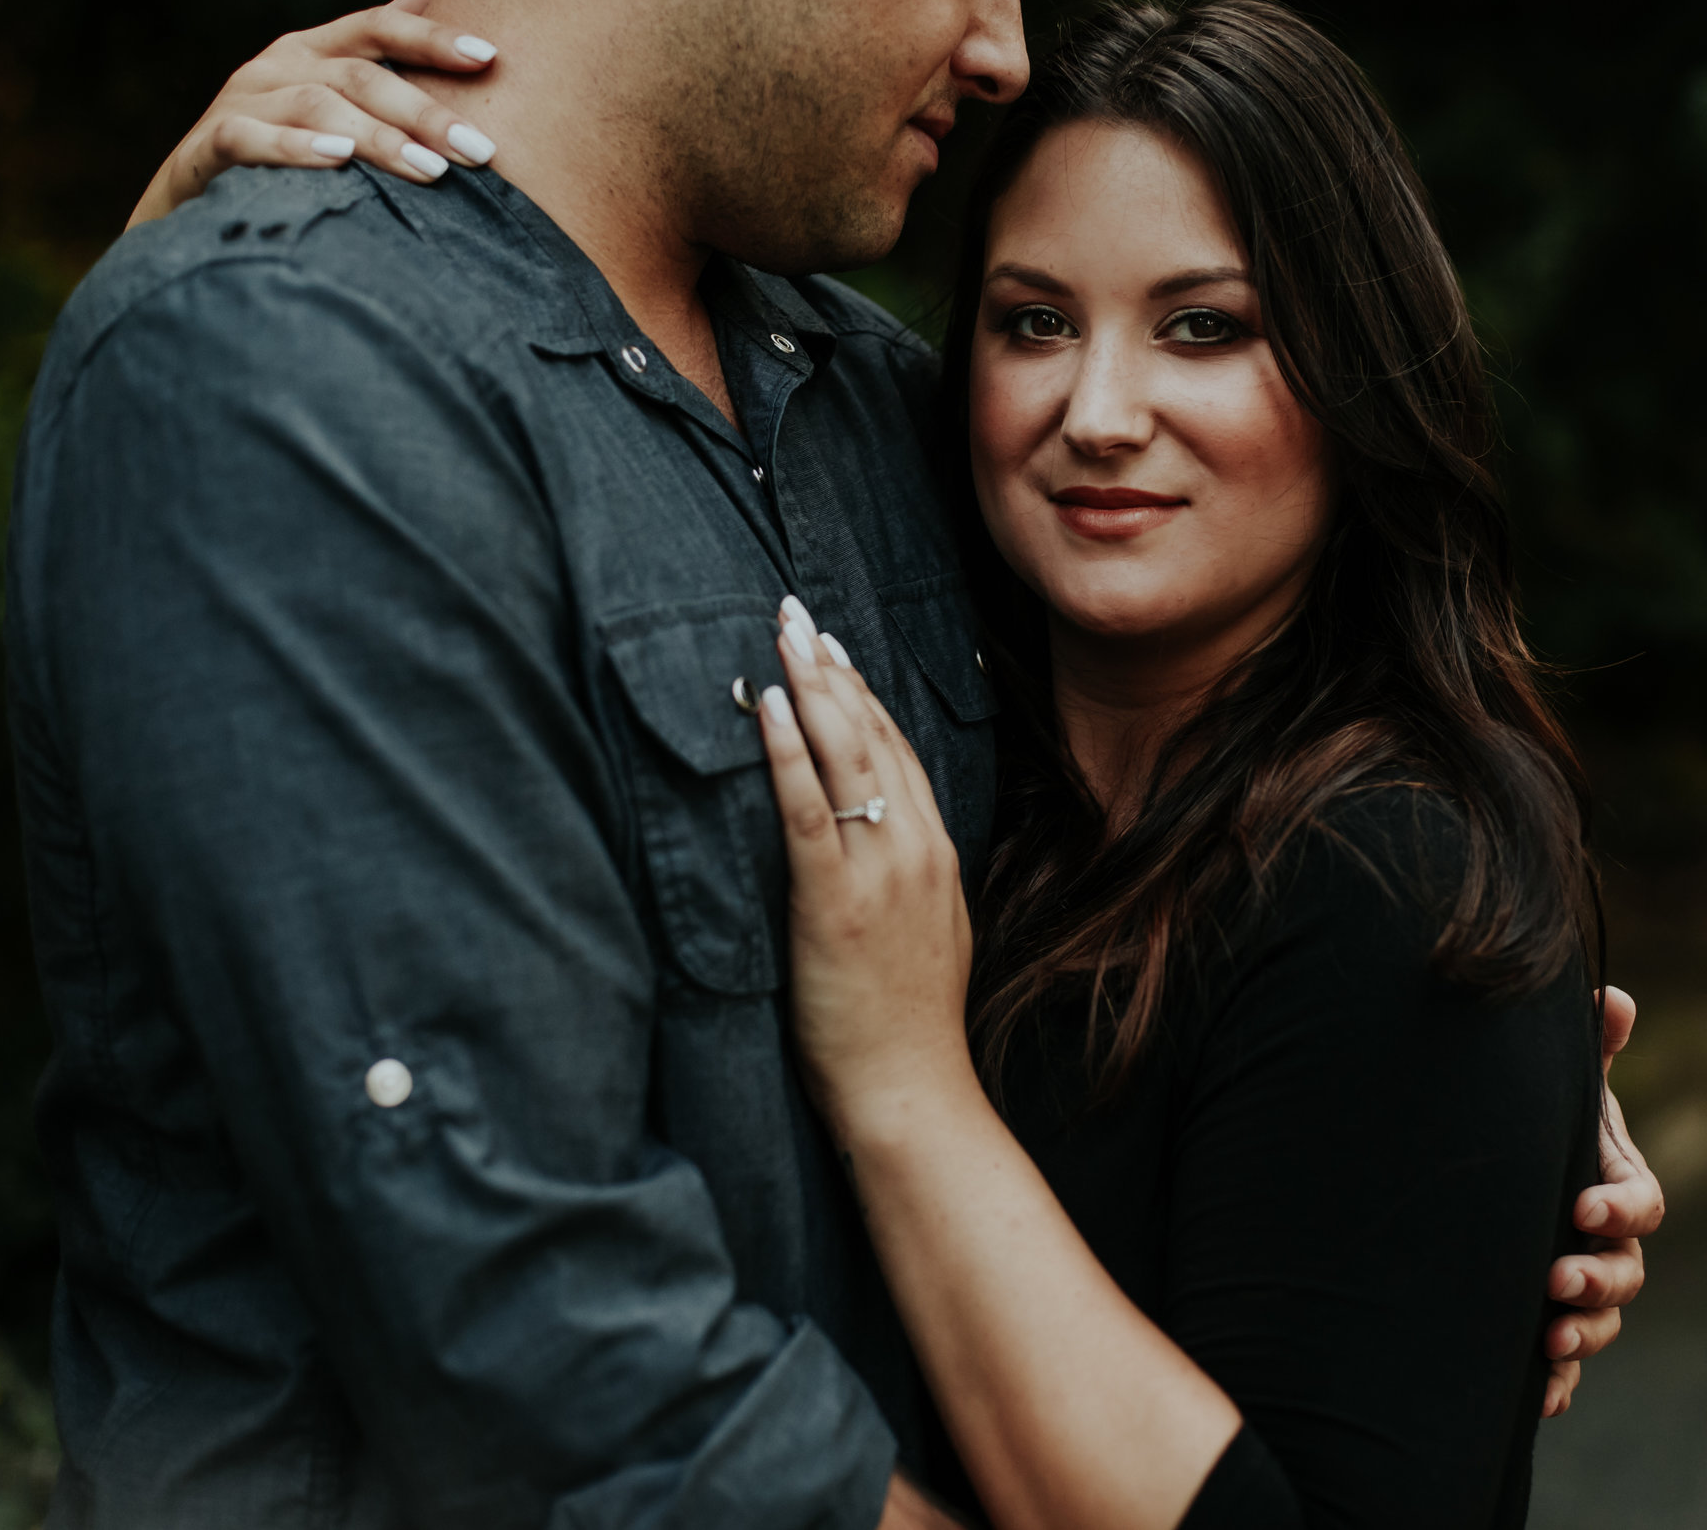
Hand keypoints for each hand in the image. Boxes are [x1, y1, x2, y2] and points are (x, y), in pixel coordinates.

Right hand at [126, 0, 502, 229]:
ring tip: (431, 169)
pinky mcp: (209, 144)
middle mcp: (278, 65)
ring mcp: (242, 101)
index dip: (432, 37)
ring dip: (378, 139)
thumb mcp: (331, 94)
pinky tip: (340, 160)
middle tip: (480, 150)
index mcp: (314, 49)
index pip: (378, 27)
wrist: (188, 198)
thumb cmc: (281, 143)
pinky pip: (251, 139)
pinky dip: (296, 147)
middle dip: (425, 113)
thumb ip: (382, 49)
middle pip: (360, 75)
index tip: (489, 56)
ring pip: (317, 107)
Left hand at [755, 598, 975, 1140]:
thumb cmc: (909, 1028)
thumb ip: (911, 882)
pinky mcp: (834, 903)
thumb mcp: (931, 936)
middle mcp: (915, 850)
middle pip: (874, 737)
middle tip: (798, 613)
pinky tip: (770, 707)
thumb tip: (882, 847)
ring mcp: (880, 873)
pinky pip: (808, 812)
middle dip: (833, 669)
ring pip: (847, 758)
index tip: (834, 648)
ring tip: (781, 636)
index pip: (900, 751)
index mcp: (937, 855)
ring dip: (811, 688)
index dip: (864, 694)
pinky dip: (787, 754)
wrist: (912, 1092)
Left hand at [1541, 984, 1664, 1416]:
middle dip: (1596, 1280)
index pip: (1639, 1205)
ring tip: (1547, 1338)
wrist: (1486, 1173)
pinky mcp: (1545, 1327)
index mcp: (1614, 1186)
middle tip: (1554, 1278)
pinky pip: (1563, 1365)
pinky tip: (1538, 1397)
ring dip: (1582, 1335)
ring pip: (1599, 1324)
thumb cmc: (1533, 1123)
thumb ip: (1586, 1047)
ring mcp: (1577, 1289)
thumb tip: (1613, 994)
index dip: (1619, 1207)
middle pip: (1624, 1273)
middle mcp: (1604, 1244)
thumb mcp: (1555, 1085)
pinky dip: (1555, 1382)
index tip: (1583, 1205)